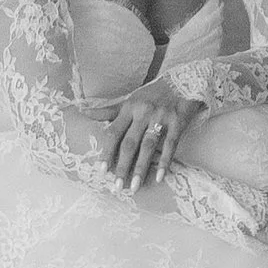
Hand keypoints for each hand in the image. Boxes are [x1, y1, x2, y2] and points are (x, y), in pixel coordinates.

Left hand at [101, 74, 195, 188]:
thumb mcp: (130, 100)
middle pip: (130, 143)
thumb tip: (83, 112)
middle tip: (117, 187)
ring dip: (141, 168)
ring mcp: (161, 117)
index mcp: (129, 107)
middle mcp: (143, 112)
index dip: (107, 152)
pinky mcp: (177, 121)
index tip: (102, 171)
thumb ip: (109, 110)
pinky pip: (170, 145)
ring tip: (135, 187)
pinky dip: (165, 161)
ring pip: (148, 146)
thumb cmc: (152, 94)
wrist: (184, 80)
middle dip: (122, 166)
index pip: (114, 132)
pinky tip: (159, 177)